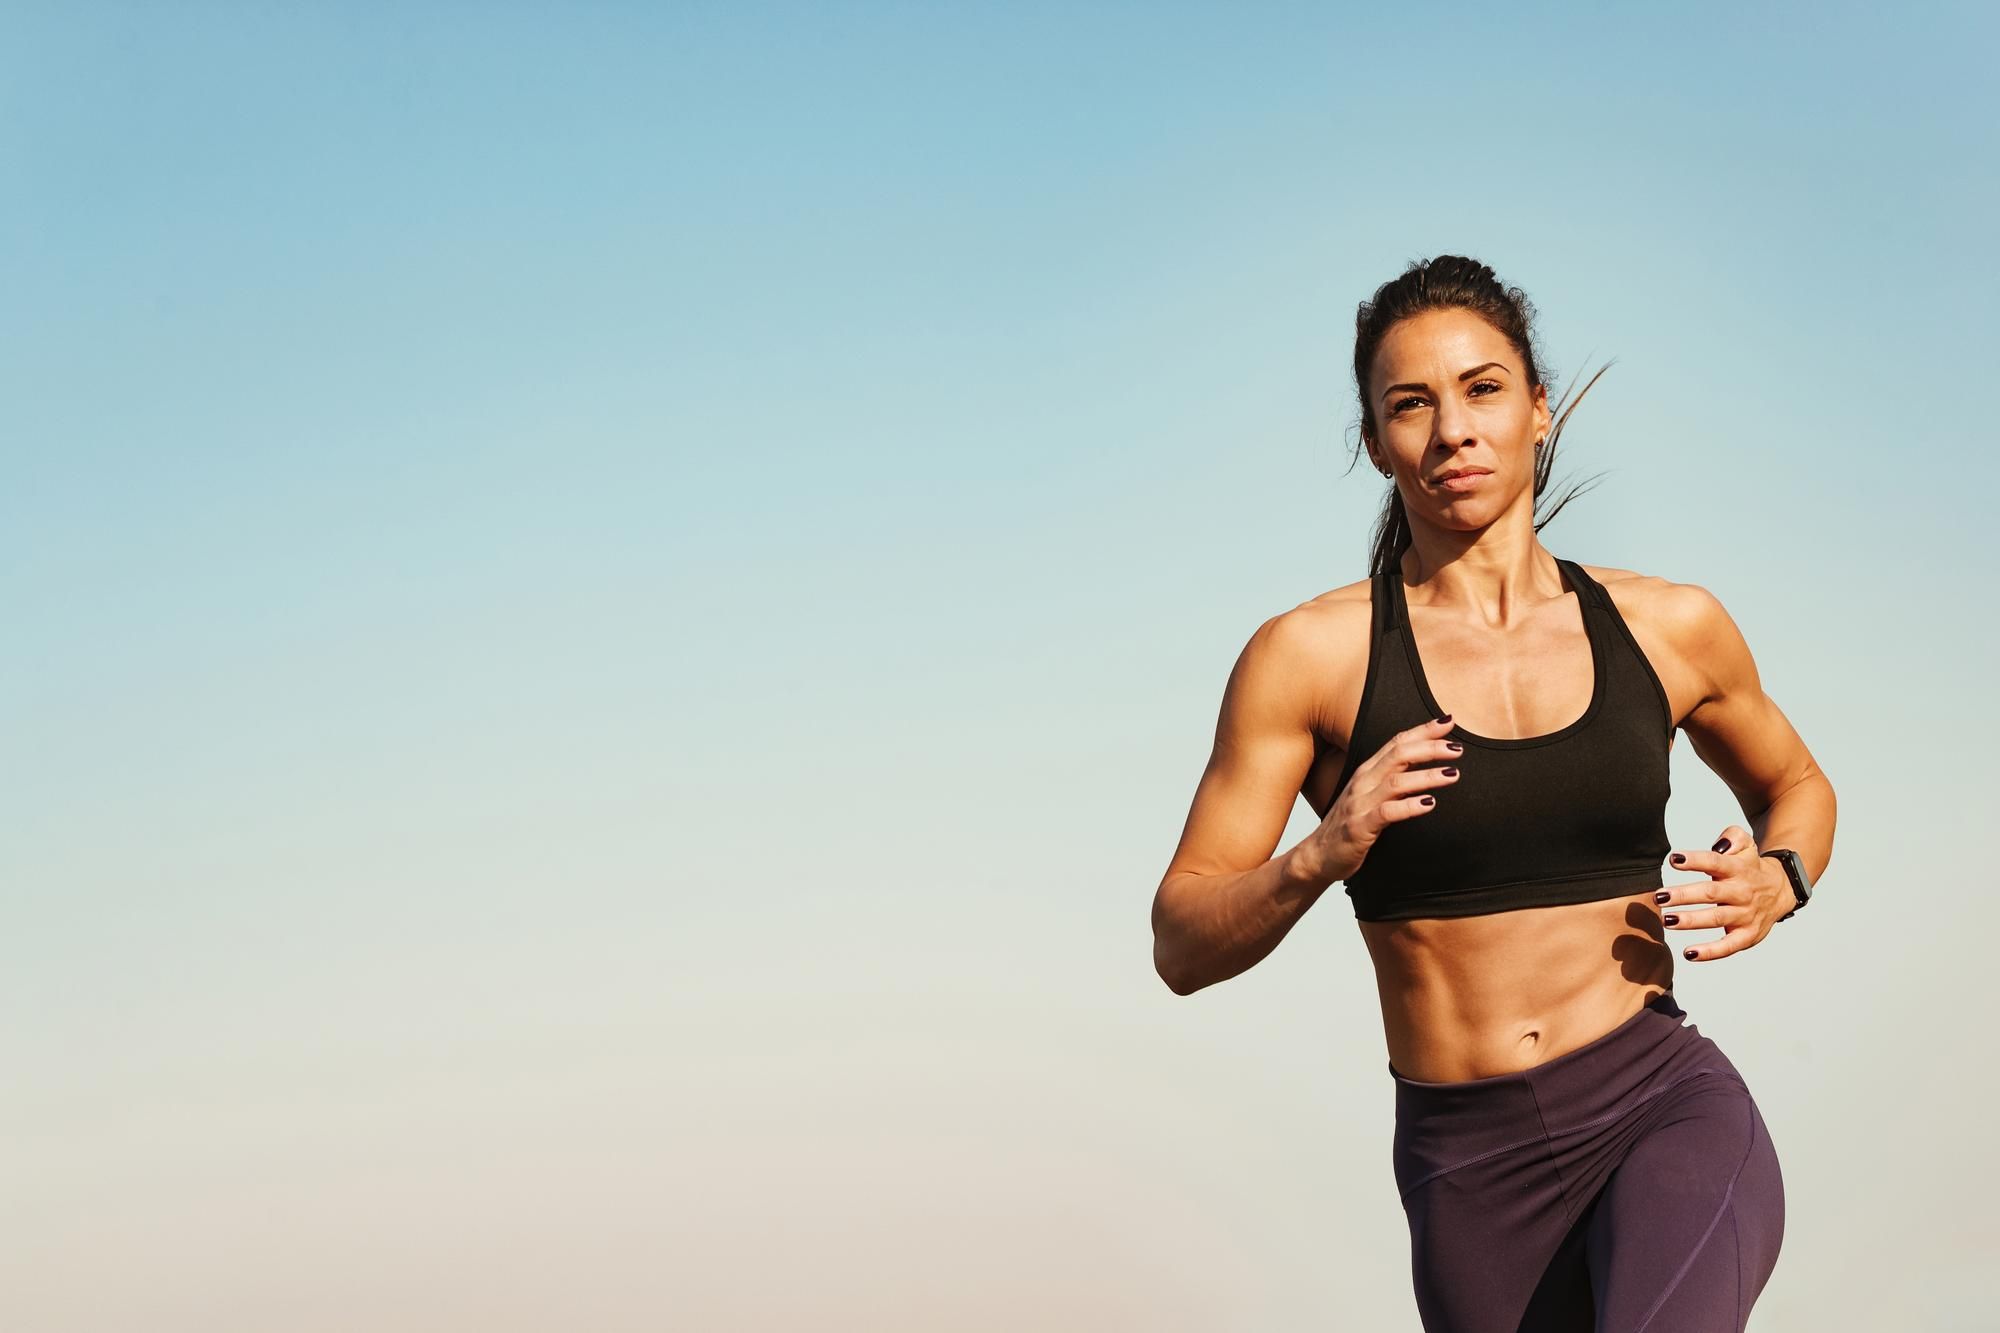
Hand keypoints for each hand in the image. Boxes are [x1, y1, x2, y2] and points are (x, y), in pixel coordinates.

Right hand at [1300, 715, 1461, 884]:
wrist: (1318, 855)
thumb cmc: (1349, 825)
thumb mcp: (1369, 797)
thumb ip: (1392, 782)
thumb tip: (1424, 771)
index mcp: (1367, 772)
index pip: (1397, 742)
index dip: (1423, 730)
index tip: (1449, 721)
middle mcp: (1363, 782)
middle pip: (1399, 754)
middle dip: (1430, 747)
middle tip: (1457, 748)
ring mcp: (1360, 804)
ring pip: (1396, 781)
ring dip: (1426, 776)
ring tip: (1453, 774)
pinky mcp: (1360, 827)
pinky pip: (1387, 812)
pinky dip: (1410, 806)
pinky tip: (1429, 804)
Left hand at [1655, 824, 1793, 961]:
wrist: (1781, 889)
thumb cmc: (1750, 866)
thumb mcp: (1747, 845)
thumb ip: (1733, 837)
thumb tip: (1720, 845)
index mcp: (1738, 869)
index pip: (1715, 862)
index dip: (1695, 860)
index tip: (1674, 859)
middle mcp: (1742, 892)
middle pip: (1710, 894)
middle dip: (1683, 895)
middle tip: (1658, 896)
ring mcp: (1745, 915)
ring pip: (1716, 919)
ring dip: (1690, 921)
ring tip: (1666, 920)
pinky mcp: (1747, 936)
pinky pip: (1729, 946)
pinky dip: (1710, 953)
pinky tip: (1688, 953)